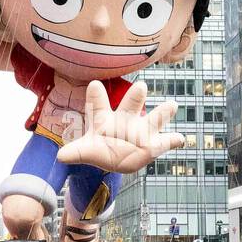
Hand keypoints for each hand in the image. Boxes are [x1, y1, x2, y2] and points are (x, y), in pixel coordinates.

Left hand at [55, 81, 183, 173]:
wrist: (117, 156)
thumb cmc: (100, 147)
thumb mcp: (87, 151)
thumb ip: (75, 152)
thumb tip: (60, 156)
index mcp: (106, 118)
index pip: (99, 106)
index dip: (96, 97)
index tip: (93, 85)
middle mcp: (126, 119)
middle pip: (131, 105)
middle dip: (136, 97)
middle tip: (141, 86)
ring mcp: (142, 130)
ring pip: (154, 119)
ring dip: (163, 113)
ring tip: (172, 105)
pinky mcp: (154, 144)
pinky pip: (166, 141)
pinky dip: (174, 140)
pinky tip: (181, 138)